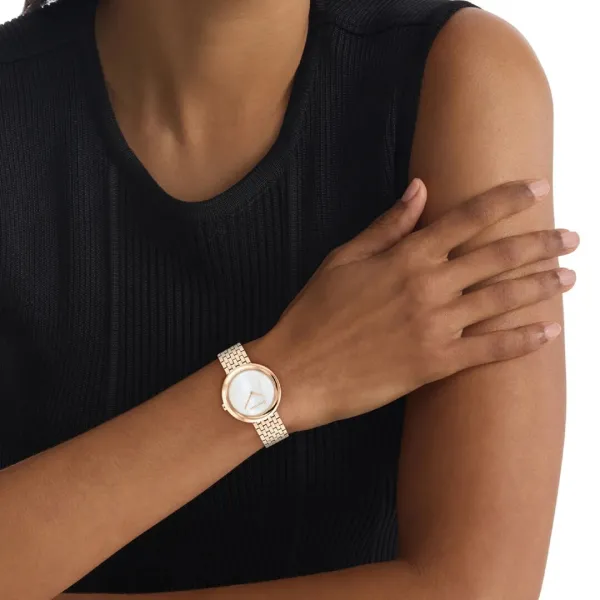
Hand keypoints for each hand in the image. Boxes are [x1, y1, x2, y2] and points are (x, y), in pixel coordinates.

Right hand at [257, 178, 578, 431]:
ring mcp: (435, 325)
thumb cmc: (315, 312)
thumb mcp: (343, 258)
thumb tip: (421, 188)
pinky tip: (551, 332)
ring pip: (503, 299)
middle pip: (498, 257)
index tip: (540, 188)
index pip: (468, 218)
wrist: (298, 371)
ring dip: (542, 285)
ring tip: (569, 277)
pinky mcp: (436, 364)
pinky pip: (491, 349)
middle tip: (572, 237)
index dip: (508, 199)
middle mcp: (428, 285)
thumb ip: (387, 225)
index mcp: (405, 255)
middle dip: (541, 243)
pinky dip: (524, 340)